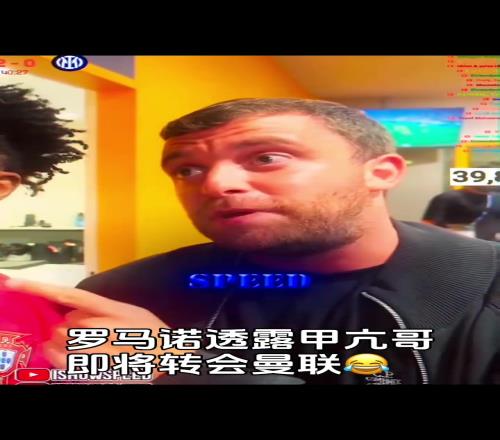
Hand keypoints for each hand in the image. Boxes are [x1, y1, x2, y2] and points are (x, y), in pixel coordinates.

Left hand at [5, 278, 178, 379]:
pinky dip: (57, 356)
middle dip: (66, 327)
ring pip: (60, 340)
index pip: (68, 295)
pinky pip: (61, 360)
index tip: (11, 283)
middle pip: (62, 323)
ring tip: (80, 346)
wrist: (167, 356)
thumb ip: (100, 309)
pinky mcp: (91, 365)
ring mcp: (93, 347)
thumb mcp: (129, 312)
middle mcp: (99, 326)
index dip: (38, 289)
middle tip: (84, 333)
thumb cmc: (150, 333)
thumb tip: (73, 313)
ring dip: (62, 342)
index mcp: (110, 307)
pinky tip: (65, 355)